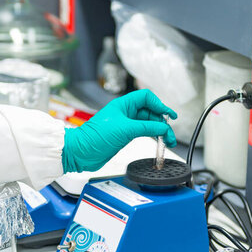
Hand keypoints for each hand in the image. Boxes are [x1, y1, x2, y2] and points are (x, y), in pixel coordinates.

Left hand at [62, 89, 176, 172]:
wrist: (81, 152)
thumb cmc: (95, 137)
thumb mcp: (125, 129)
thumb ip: (147, 128)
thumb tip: (163, 128)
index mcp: (123, 104)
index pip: (147, 98)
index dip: (160, 105)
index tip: (170, 115)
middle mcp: (125, 112)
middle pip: (150, 112)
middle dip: (162, 122)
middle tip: (169, 134)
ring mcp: (125, 124)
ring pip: (148, 123)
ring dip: (159, 131)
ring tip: (168, 141)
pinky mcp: (124, 135)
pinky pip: (143, 132)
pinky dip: (152, 136)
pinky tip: (158, 141)